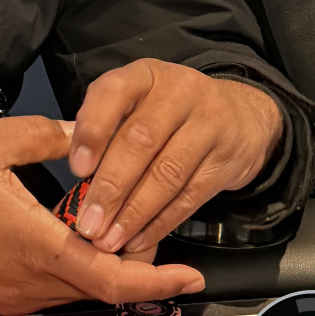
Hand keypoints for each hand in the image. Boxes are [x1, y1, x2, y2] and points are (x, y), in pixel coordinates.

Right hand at [0, 117, 204, 314]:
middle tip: (169, 243)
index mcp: (35, 243)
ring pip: (82, 290)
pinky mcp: (5, 297)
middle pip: (105, 288)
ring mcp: (19, 294)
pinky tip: (83, 242)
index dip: (157, 280)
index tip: (190, 275)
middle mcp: (32, 280)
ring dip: (112, 270)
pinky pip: (57, 290)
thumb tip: (85, 132)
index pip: (110, 276)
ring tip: (131, 236)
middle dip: (144, 269)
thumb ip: (41, 134)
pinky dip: (82, 272)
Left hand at [68, 61, 283, 254]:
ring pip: (167, 174)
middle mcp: (179, 93)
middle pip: (141, 140)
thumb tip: (74, 174)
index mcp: (145, 75)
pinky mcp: (226, 160)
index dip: (94, 130)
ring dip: (134, 213)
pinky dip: (160, 223)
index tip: (77, 169)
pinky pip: (190, 197)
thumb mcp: (139, 102)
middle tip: (88, 223)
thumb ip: (107, 128)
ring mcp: (208, 124)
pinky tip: (138, 240)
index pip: (115, 92)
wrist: (240, 116)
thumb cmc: (170, 112)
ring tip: (108, 240)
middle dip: (111, 186)